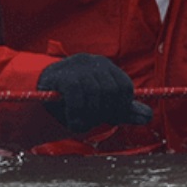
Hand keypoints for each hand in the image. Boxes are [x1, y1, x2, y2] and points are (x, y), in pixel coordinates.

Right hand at [37, 53, 153, 132]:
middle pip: (112, 91)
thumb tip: (148, 116)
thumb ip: (123, 110)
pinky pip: (77, 97)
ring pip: (95, 95)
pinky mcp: (62, 76)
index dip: (121, 106)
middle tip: (92, 122)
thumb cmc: (74, 98)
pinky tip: (73, 122)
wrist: (38, 88)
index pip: (125, 87)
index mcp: (107, 66)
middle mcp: (95, 62)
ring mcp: (78, 67)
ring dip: (90, 116)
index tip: (109, 117)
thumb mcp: (101, 104)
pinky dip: (77, 114)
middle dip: (104, 112)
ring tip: (80, 124)